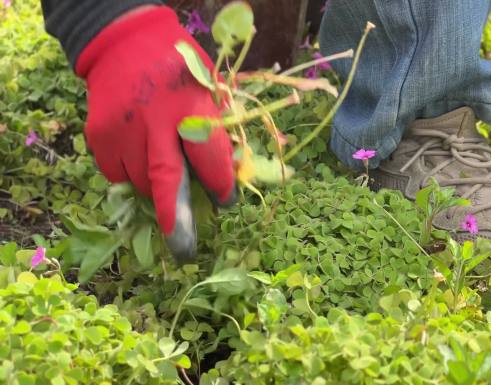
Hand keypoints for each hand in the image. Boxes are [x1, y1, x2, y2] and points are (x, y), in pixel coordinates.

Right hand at [76, 6, 234, 261]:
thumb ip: (216, 130)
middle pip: (166, 180)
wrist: (125, 43)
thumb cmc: (179, 70)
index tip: (225, 202)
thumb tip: (226, 176)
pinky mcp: (100, 135)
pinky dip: (130, 174)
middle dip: (177, 219)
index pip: (210, 158)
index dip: (221, 186)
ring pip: (140, 182)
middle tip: (186, 250)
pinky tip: (139, 153)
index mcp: (192, 105)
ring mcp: (123, 129)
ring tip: (162, 168)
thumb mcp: (209, 89)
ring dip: (155, 189)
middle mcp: (155, 120)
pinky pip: (117, 173)